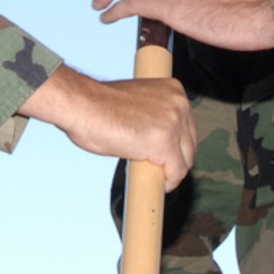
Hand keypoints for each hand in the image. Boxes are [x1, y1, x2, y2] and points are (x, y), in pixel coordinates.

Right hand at [19, 65, 197, 187]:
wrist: (84, 106)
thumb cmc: (100, 105)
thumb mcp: (138, 102)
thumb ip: (155, 115)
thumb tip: (159, 137)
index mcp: (174, 90)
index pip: (187, 125)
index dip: (178, 144)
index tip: (168, 155)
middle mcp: (179, 104)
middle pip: (190, 143)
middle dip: (177, 158)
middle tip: (160, 168)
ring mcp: (174, 124)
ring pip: (186, 159)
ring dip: (172, 171)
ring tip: (156, 175)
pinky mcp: (164, 143)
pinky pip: (176, 172)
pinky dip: (170, 182)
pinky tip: (160, 184)